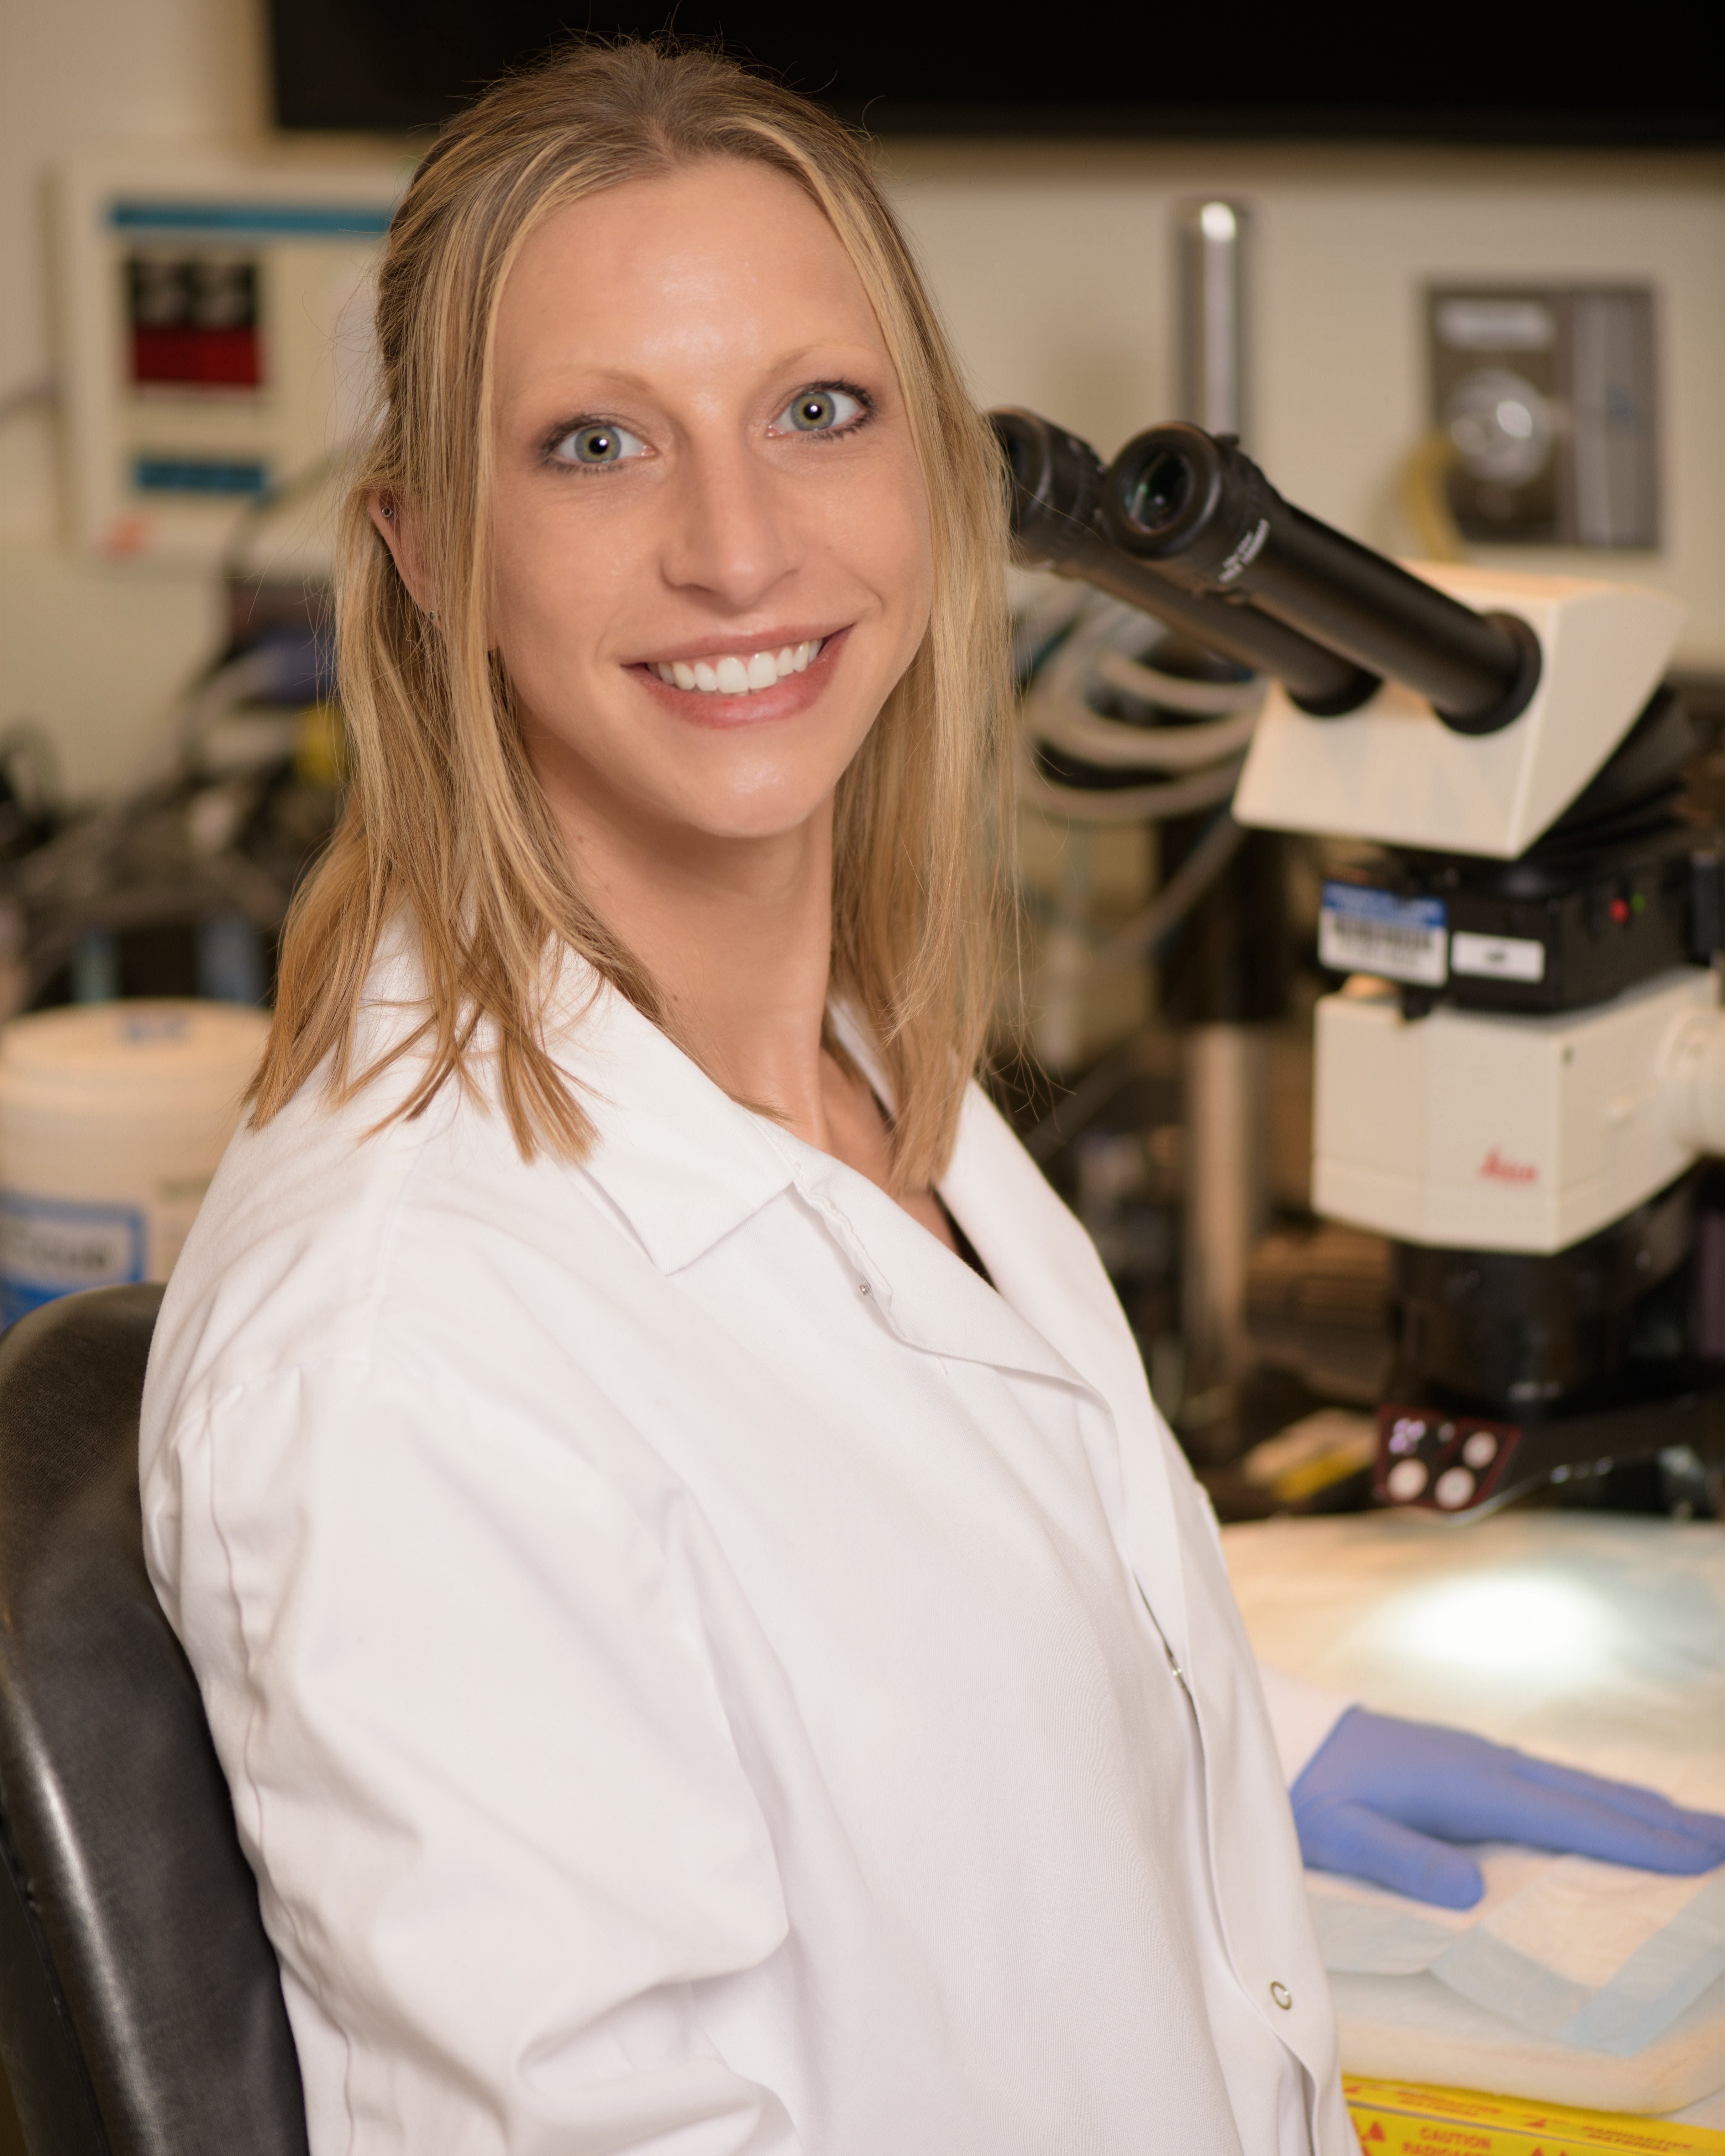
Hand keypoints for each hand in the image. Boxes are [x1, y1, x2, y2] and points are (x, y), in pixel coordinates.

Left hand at [1290, 1707, 1724, 1909]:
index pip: (1570, 1819)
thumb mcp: (1340, 1833)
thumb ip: (1403, 1861)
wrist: (1277, 1734)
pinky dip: (1590, 1794)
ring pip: (1572, 1784)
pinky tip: (1602, 1804)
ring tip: (1689, 1822)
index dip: (1638, 1841)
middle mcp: (1482, 1763)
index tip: (1702, 1855)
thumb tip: (1472, 1891)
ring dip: (1633, 1803)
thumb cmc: (1305, 1787)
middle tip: (1724, 1837)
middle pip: (1589, 1795)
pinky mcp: (1463, 1759)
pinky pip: (1547, 1780)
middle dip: (1660, 1818)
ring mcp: (1475, 1756)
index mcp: (1465, 1785)